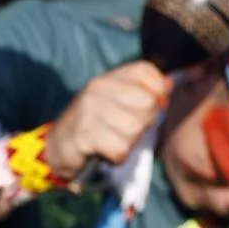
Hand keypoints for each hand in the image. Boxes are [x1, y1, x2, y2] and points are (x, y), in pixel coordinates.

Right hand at [43, 61, 171, 179]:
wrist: (59, 145)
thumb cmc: (97, 125)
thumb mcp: (117, 102)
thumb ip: (143, 92)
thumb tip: (169, 85)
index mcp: (108, 77)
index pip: (146, 71)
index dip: (158, 91)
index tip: (149, 106)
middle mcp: (98, 88)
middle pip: (148, 103)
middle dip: (144, 122)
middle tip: (126, 128)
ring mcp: (88, 109)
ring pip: (135, 129)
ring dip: (129, 142)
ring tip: (114, 139)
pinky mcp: (83, 134)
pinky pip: (120, 149)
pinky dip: (117, 156)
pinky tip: (105, 150)